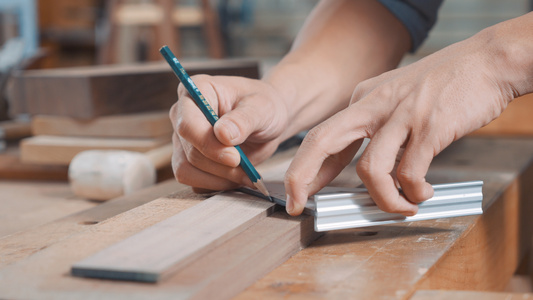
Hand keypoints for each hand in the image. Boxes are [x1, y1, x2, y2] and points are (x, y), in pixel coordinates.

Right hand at [169, 75, 288, 191]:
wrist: (267, 121)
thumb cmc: (264, 106)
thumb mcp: (261, 108)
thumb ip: (243, 120)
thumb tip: (222, 135)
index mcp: (196, 91)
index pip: (187, 124)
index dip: (208, 145)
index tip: (235, 157)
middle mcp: (182, 114)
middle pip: (189, 151)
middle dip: (220, 165)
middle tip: (247, 169)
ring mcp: (183, 139)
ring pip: (187, 170)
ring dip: (218, 179)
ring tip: (245, 174)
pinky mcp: (189, 160)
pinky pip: (193, 181)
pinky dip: (217, 184)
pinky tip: (237, 177)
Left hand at [284, 29, 515, 215]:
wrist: (487, 61)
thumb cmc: (444, 84)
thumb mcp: (397, 96)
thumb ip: (378, 128)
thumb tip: (367, 169)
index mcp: (363, 99)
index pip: (322, 137)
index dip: (305, 170)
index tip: (298, 194)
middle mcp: (374, 105)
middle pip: (322, 140)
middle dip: (303, 177)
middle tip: (299, 205)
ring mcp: (400, 115)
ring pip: (370, 169)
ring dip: (383, 199)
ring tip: (404, 207)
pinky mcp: (429, 127)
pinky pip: (410, 173)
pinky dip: (415, 192)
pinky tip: (425, 193)